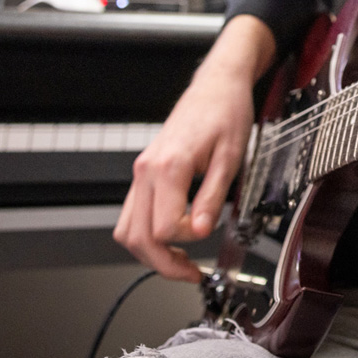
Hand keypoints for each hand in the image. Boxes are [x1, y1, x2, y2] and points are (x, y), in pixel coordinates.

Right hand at [114, 14, 275, 280]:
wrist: (217, 84)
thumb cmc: (226, 112)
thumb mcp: (231, 156)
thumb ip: (212, 196)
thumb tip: (201, 231)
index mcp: (169, 165)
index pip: (164, 227)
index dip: (188, 240)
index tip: (209, 233)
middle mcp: (147, 169)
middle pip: (137, 236)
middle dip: (163, 262)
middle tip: (190, 273)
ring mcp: (142, 170)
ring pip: (127, 229)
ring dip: (150, 253)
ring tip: (180, 262)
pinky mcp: (144, 171)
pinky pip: (133, 213)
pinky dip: (146, 233)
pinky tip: (172, 237)